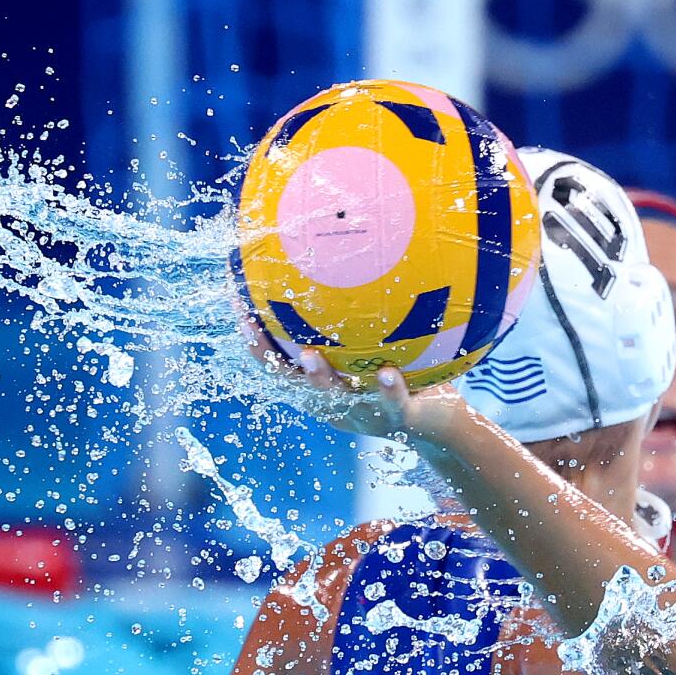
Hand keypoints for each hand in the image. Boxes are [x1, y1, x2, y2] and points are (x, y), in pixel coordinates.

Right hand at [238, 311, 470, 446]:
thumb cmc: (400, 371)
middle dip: (269, 357)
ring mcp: (363, 413)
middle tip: (252, 329)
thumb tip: (335, 254)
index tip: (237, 305)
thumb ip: (349, 317)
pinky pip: (392, 404)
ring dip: (320, 379)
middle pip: (292, 383)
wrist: (439, 421)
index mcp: (319, 386)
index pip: (275, 362)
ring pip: (336, 398)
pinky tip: (387, 371)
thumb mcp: (370, 345)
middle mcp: (334, 402)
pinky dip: (388, 390)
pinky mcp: (399, 419)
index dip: (252, 337)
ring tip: (311, 357)